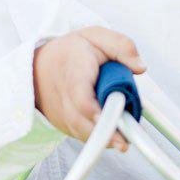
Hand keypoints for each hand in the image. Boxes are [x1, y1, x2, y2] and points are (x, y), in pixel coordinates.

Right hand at [33, 27, 145, 151]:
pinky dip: (97, 138)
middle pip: (81, 121)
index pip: (81, 96)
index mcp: (74, 70)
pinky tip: (112, 136)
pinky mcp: (62, 124)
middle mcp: (64, 95)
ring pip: (81, 132)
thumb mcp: (96, 36)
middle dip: (104, 133)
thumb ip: (122, 47)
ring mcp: (60, 112)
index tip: (112, 117)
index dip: (95, 110)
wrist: (39, 66)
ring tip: (122, 141)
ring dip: (103, 139)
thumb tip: (140, 67)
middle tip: (125, 142)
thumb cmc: (69, 52)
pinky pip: (81, 135)